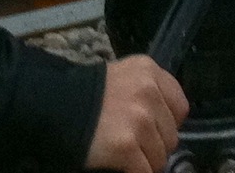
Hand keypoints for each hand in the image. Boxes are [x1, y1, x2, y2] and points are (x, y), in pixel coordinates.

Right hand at [84, 54, 189, 172]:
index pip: (180, 107)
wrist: (54, 107)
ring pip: (160, 157)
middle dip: (155, 144)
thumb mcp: (122, 77)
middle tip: (132, 142)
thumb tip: (167, 123)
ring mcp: (139, 120)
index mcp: (148, 71)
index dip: (167, 122)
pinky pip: (146, 171)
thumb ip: (147, 92)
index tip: (152, 128)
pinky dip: (136, 172)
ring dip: (145, 160)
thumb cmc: (87, 95)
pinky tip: (121, 164)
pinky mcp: (127, 146)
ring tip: (124, 152)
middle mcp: (148, 92)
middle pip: (171, 135)